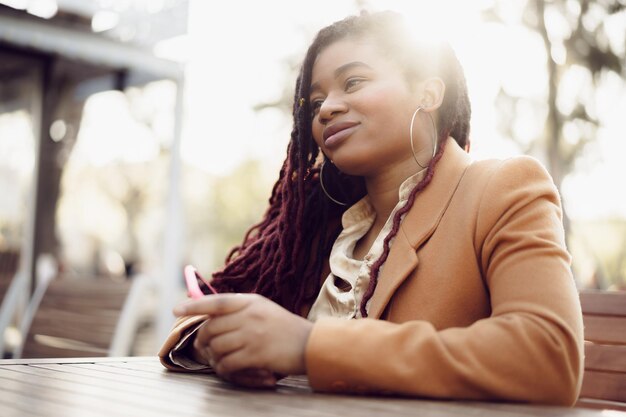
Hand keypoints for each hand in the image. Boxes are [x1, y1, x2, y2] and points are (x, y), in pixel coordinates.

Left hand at [173, 294, 312, 376]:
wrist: (310, 345)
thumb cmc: (285, 328)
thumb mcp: (263, 309)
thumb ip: (240, 308)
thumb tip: (210, 314)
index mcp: (250, 301)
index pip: (217, 301)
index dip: (195, 305)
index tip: (176, 309)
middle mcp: (250, 315)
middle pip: (211, 328)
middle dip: (204, 340)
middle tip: (206, 348)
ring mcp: (253, 335)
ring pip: (216, 347)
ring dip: (215, 358)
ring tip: (223, 361)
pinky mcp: (256, 354)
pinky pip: (227, 363)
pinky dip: (225, 369)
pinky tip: (232, 370)